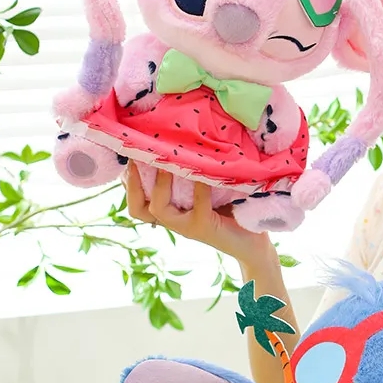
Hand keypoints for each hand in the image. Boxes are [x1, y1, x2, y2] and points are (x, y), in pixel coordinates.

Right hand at [125, 165, 274, 273]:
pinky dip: (199, 185)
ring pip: (158, 208)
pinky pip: (197, 204)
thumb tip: (184, 140)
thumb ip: (193, 174)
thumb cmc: (231, 209)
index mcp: (171, 211)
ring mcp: (187, 226)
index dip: (128, 180)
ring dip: (160, 183)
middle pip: (136, 209)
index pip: (137, 201)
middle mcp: (174, 220)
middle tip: (139, 156)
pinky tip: (204, 170)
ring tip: (167, 162)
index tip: (130, 153)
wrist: (254, 243)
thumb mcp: (207, 189)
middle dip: (133, 182)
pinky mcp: (205, 227)